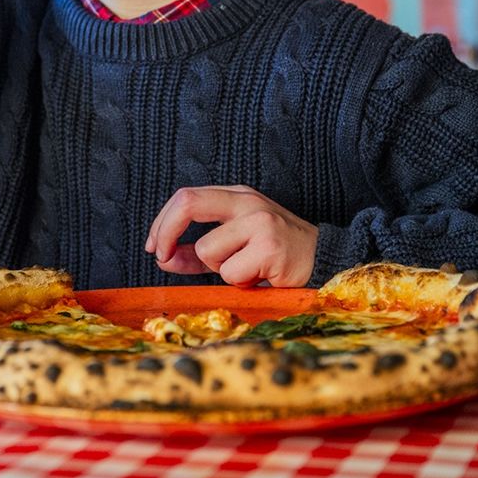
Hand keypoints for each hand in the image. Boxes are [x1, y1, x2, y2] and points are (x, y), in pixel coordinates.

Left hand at [144, 185, 317, 286]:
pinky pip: (230, 273)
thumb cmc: (274, 254)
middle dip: (165, 232)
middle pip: (188, 203)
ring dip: (220, 269)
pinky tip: (261, 276)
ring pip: (207, 250)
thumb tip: (162, 257)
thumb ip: (195, 253)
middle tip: (160, 257)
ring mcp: (260, 221)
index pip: (185, 197)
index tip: (153, 246)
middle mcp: (246, 201)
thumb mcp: (232, 246)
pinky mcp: (270, 247)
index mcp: (236, 195)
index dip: (162, 223)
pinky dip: (240, 282)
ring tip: (247, 269)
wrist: (324, 260)